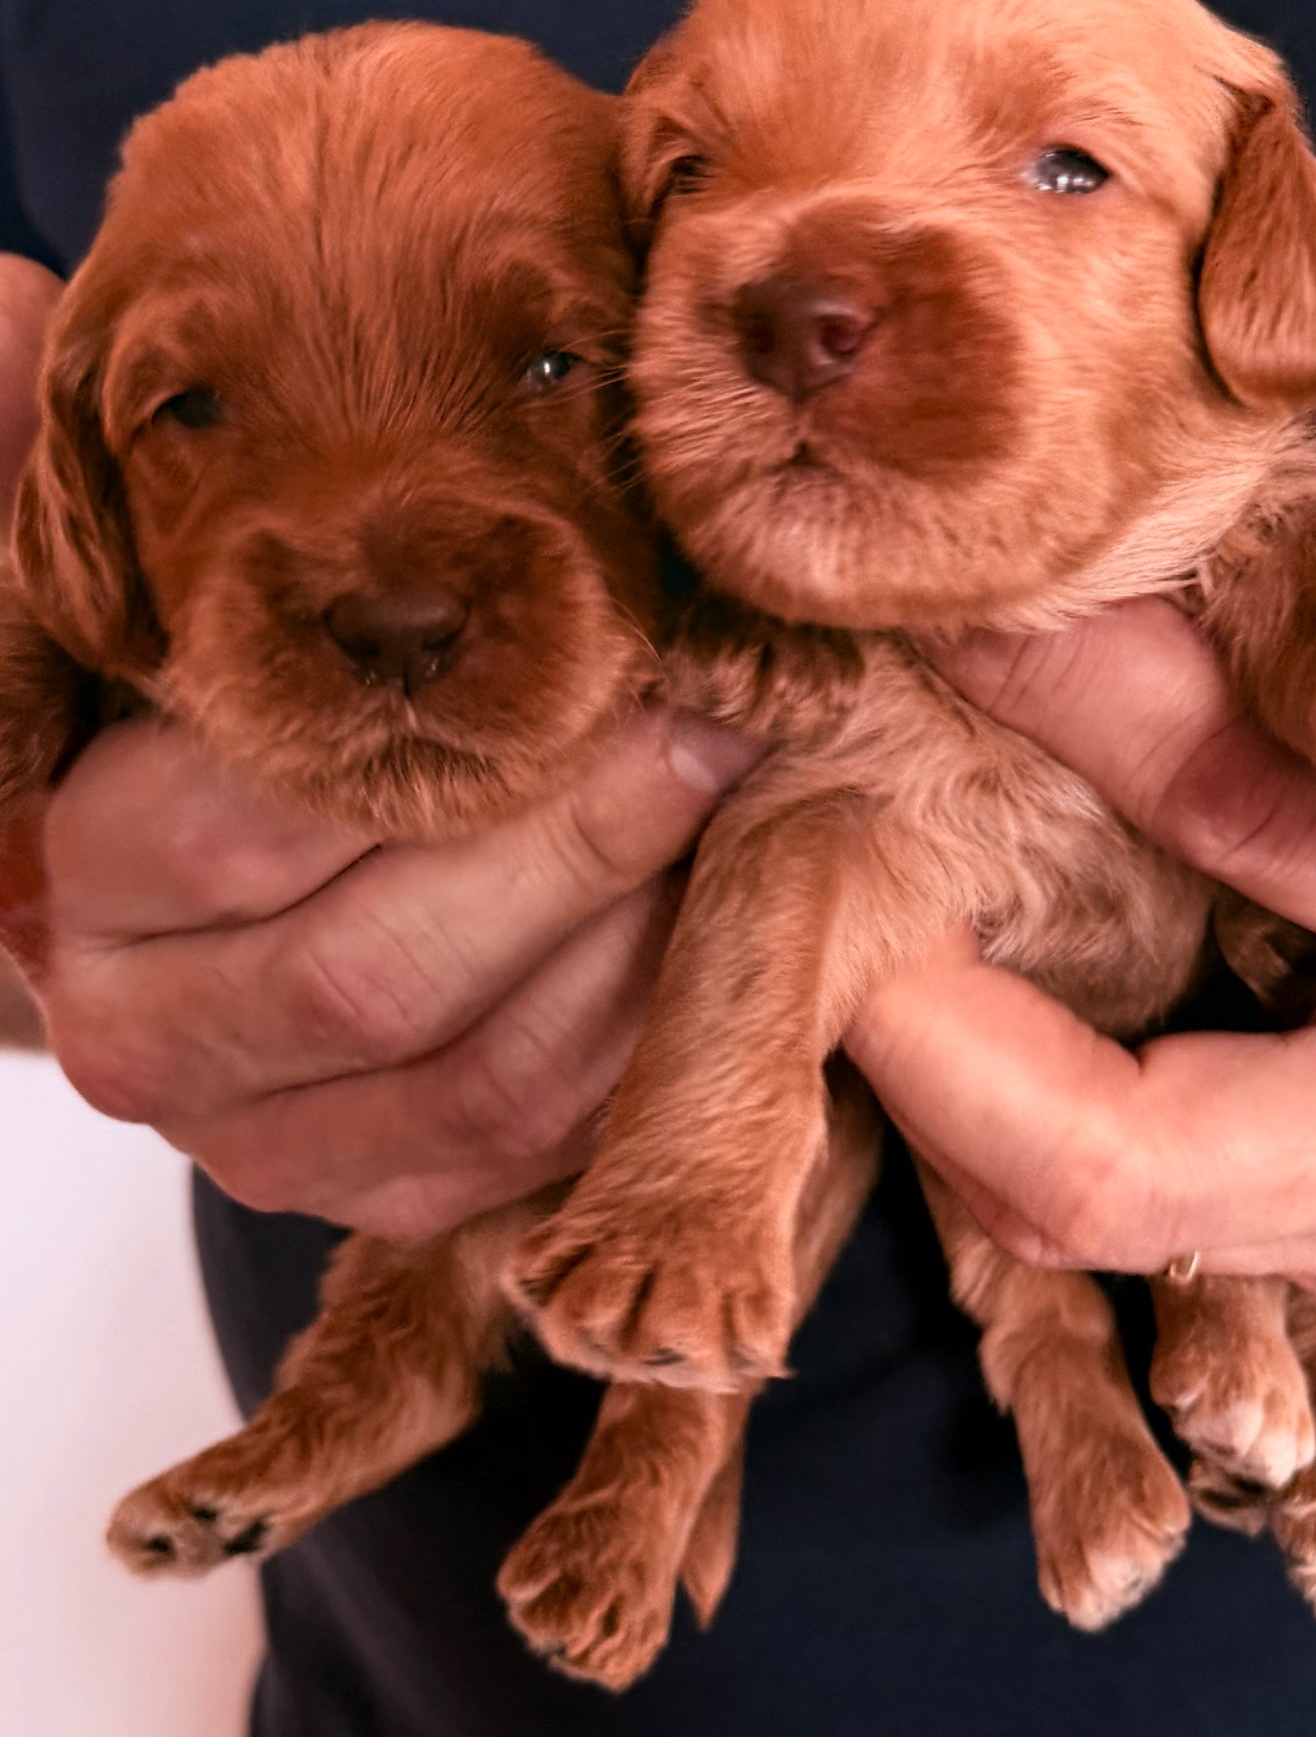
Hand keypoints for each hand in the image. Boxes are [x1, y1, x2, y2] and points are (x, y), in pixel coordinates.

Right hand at [23, 709, 758, 1238]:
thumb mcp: (274, 665)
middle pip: (378, 975)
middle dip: (580, 851)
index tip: (610, 660)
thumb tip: (537, 605)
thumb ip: (350, 640)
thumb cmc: (280, 738)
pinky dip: (649, 1037)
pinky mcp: (384, 1203)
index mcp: (86, 873)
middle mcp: (146, 1034)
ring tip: (736, 828)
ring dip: (640, 951)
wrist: (249, 899)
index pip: (260, 824)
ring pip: (483, 1083)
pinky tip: (715, 936)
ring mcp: (262, 1145)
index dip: (456, 748)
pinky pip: (541, 1143)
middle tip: (712, 742)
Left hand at [848, 103, 1315, 1323]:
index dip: (1118, 711)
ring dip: (947, 1088)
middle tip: (788, 809)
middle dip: (946, 984)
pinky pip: (1165, 1224)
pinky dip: (1027, 1131)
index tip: (964, 590)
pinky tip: (922, 1015)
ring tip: (805, 930)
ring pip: (1130, 1214)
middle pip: (1161, 1113)